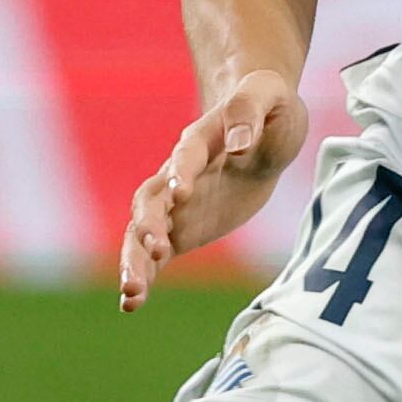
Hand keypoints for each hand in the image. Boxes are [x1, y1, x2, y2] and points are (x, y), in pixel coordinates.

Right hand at [119, 65, 308, 307]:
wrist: (263, 130)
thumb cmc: (269, 107)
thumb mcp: (270, 97)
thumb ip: (251, 111)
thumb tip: (239, 143)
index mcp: (200, 140)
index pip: (186, 156)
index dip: (182, 171)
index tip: (181, 192)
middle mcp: (176, 174)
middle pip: (150, 199)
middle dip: (148, 224)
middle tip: (154, 249)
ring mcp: (174, 205)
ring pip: (142, 233)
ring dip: (135, 260)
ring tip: (131, 294)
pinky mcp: (180, 230)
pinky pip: (154, 255)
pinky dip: (143, 275)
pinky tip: (130, 304)